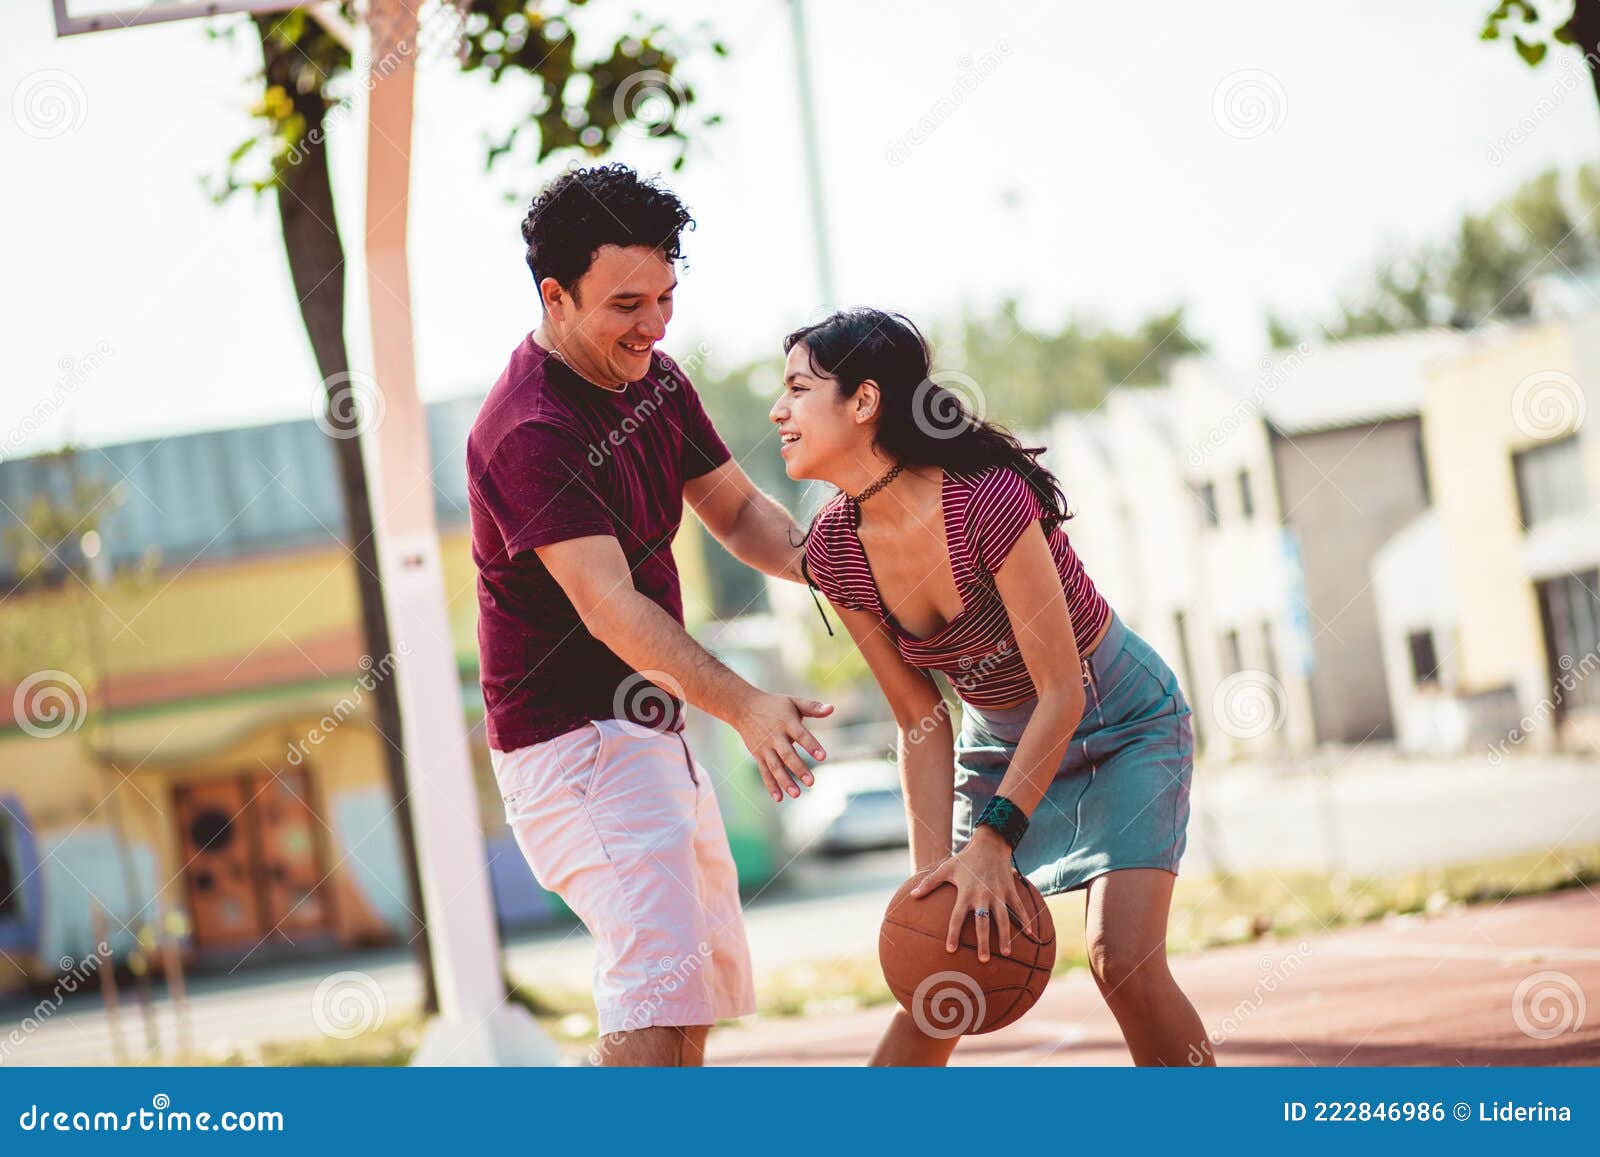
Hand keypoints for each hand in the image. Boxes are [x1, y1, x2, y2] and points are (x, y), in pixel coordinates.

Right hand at [732, 690, 832, 801]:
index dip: (812, 746)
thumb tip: (832, 709)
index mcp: (787, 723)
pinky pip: (764, 772)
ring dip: (785, 781)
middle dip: (799, 768)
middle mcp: (775, 736)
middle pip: (787, 755)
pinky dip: (770, 785)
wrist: (744, 707)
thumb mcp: (793, 701)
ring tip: (797, 794)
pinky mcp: (758, 755)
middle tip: (811, 782)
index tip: (823, 757)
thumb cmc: (774, 705)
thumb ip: (813, 707)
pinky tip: (779, 798)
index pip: (801, 735)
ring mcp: (765, 747)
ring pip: (775, 767)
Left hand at [911, 827, 1032, 961]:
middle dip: (983, 942)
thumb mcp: (945, 869)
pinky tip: (1029, 934)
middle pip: (983, 923)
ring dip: (1005, 937)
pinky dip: (1025, 920)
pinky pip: (1019, 907)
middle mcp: (982, 896)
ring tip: (1007, 954)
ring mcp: (998, 894)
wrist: (990, 844)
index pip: (957, 917)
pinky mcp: (1010, 890)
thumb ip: (929, 883)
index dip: (953, 933)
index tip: (951, 949)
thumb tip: (912, 896)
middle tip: (983, 960)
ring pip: (1003, 919)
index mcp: (965, 893)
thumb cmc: (965, 859)